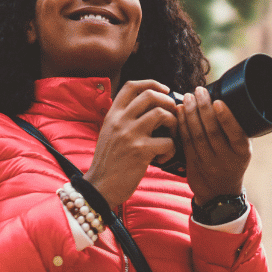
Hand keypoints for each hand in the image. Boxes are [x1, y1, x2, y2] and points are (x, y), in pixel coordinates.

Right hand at [84, 80, 178, 208]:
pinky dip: (171, 149)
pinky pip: (168, 141)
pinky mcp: (140, 151)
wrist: (98, 188)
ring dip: (173, 124)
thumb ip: (125, 119)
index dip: (152, 83)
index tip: (165, 90)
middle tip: (172, 115)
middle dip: (168, 102)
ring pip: (162, 114)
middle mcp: (120, 121)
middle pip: (150, 95)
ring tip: (170, 136)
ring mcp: (130, 135)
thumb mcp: (110, 133)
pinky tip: (163, 157)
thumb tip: (154, 108)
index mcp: (112, 115)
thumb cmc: (109, 162)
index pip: (131, 86)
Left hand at [174, 86, 251, 204]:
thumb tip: (224, 99)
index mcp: (242, 152)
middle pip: (212, 131)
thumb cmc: (233, 162)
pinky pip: (186, 142)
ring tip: (187, 98)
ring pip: (196, 136)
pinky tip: (179, 112)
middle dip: (204, 109)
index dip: (225, 117)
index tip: (218, 101)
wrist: (220, 193)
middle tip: (198, 91)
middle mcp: (226, 159)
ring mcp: (208, 163)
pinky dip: (181, 125)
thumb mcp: (242, 150)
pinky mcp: (193, 165)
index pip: (234, 133)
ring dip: (190, 114)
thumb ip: (236, 131)